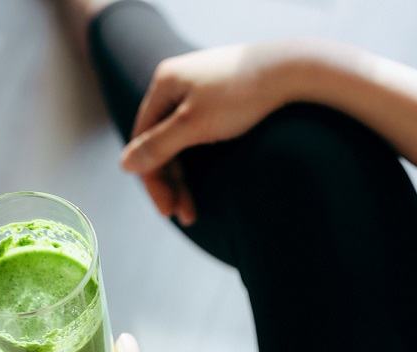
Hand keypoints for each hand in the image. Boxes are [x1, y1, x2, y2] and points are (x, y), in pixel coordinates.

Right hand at [120, 41, 303, 225]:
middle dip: (170, 182)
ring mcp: (198, 89)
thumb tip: (124, 165)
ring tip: (194, 209)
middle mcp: (176, 83)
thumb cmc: (241, 95)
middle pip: (161, 142)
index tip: (166, 210)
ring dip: (185, 176)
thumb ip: (158, 146)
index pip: (143, 138)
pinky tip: (206, 181)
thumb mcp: (193, 124)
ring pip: (180, 141)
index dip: (151, 177)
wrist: (292, 71)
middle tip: (184, 216)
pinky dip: (199, 159)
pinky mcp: (219, 97)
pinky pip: (197, 134)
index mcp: (163, 84)